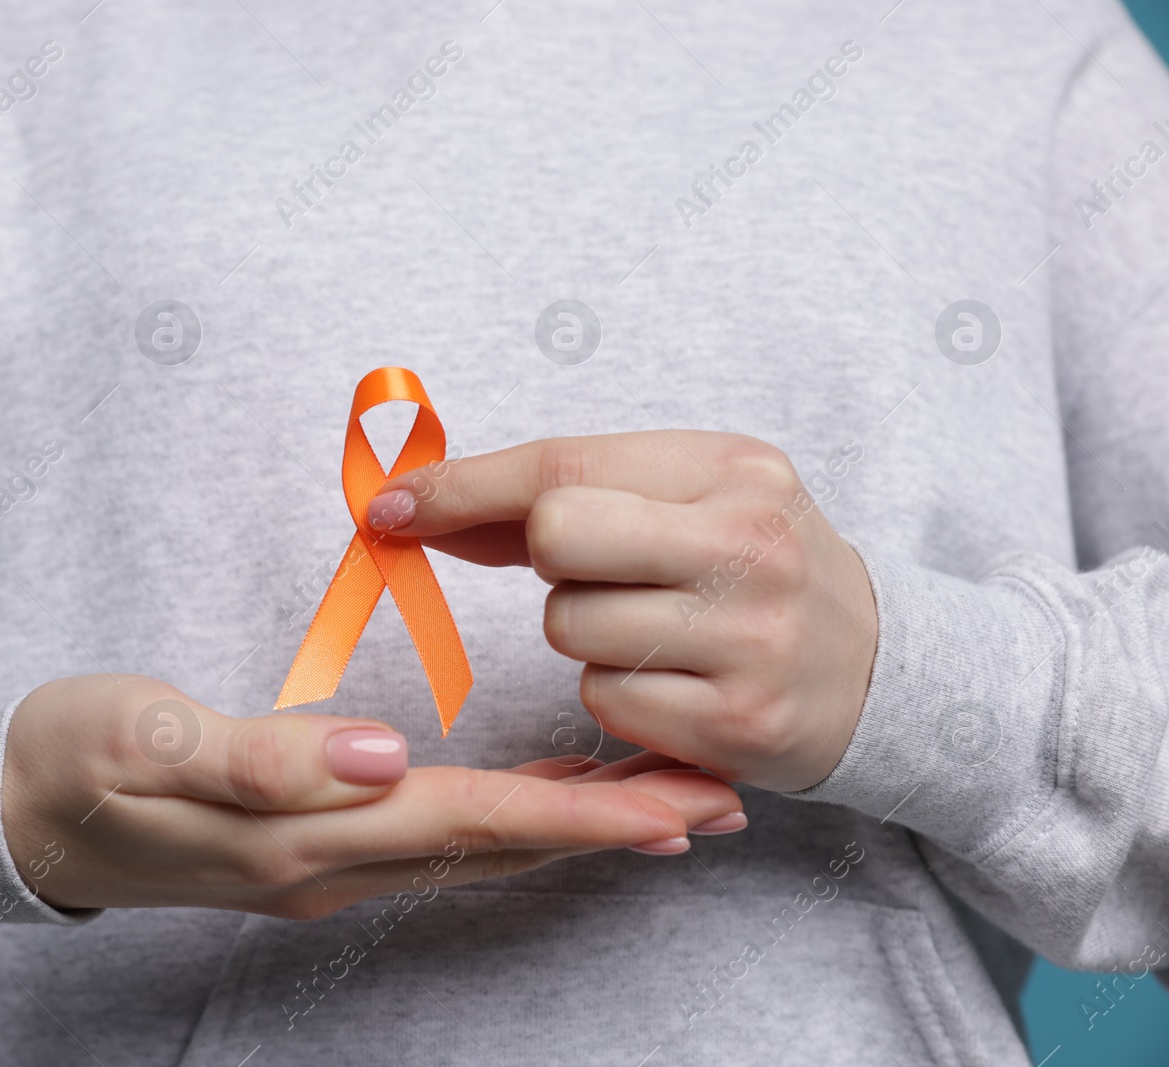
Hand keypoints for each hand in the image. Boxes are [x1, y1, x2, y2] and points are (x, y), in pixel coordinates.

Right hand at [1, 674, 744, 915]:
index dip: (580, 816)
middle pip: (501, 844)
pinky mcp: (316, 844)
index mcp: (308, 832)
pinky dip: (512, 817)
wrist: (19, 811)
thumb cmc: (79, 758)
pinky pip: (441, 837)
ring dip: (576, 825)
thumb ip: (261, 757)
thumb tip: (382, 756)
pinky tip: (546, 799)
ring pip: (480, 845)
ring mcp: (327, 861)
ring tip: (665, 803)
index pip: (473, 821)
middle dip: (613, 827)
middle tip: (721, 801)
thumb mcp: (146, 741)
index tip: (680, 806)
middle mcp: (334, 862)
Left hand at [369, 432, 877, 792]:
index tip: (391, 505)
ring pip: (570, 628)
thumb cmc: (752, 569)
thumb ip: (563, 494)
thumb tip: (414, 504)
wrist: (876, 669)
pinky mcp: (738, 725)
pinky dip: (617, 693)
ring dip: (585, 633)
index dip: (462, 485)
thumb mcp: (687, 499)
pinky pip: (603, 700)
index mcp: (733, 469)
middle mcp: (749, 547)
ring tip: (658, 629)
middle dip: (546, 560)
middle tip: (598, 571)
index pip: (563, 465)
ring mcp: (749, 639)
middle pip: (558, 538)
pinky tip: (675, 680)